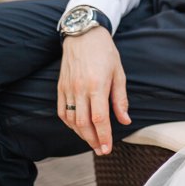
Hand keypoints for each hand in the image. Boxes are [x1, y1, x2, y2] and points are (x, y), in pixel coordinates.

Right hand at [57, 27, 130, 154]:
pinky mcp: (60, 88)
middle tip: (102, 150)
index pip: (99, 119)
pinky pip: (62, 112)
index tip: (107, 148)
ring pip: (71, 120)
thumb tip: (125, 121)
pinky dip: (70, 123)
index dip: (103, 136)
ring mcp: (67, 89)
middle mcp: (79, 89)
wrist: (83, 35)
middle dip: (92, 140)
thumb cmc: (105, 52)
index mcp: (96, 85)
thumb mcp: (119, 73)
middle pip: (83, 123)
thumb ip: (120, 99)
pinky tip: (78, 128)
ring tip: (93, 142)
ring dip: (81, 134)